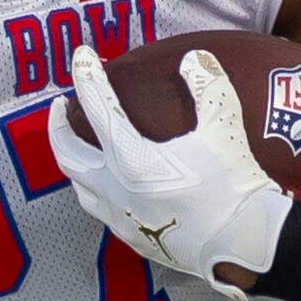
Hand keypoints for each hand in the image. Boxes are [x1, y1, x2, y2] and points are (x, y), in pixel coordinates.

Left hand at [48, 45, 291, 299]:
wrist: (243, 245)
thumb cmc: (233, 185)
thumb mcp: (224, 126)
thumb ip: (208, 86)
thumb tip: (194, 58)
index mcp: (130, 158)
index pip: (97, 106)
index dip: (87, 76)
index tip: (81, 56)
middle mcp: (114, 188)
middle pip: (67, 153)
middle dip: (57, 126)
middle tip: (59, 107)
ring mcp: (119, 217)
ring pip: (79, 187)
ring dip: (72, 162)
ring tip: (77, 147)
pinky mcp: (132, 238)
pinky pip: (101, 210)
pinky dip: (96, 190)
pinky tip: (110, 187)